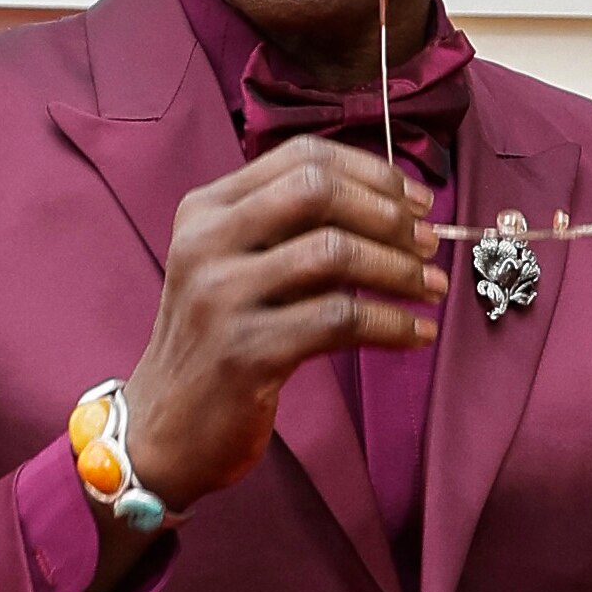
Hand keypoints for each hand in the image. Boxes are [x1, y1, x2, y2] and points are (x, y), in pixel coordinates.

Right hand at [117, 142, 444, 521]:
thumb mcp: (231, 271)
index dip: (371, 172)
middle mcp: (207, 241)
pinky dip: (390, 324)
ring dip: (399, 270)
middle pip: (318, 191)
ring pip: (334, 253)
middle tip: (429, 244)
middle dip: (388, 215)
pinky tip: (416, 334)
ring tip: (432, 289)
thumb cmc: (211, 350)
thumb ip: (284, 234)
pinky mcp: (246, 352)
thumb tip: (385, 211)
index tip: (416, 200)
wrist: (160, 433)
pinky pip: (339, 320)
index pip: (301, 158)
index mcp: (206, 209)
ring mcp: (222, 296)